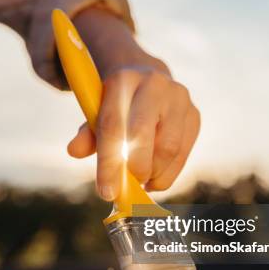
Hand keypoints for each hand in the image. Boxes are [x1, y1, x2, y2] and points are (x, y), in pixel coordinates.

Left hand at [67, 68, 199, 200]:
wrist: (147, 77)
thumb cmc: (117, 102)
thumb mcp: (96, 111)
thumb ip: (87, 133)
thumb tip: (74, 151)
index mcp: (123, 80)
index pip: (113, 126)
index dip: (108, 163)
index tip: (106, 192)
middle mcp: (154, 84)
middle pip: (144, 135)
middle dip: (134, 170)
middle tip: (126, 187)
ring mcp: (178, 98)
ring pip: (169, 148)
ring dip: (154, 174)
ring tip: (141, 182)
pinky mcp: (194, 114)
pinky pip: (184, 153)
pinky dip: (169, 173)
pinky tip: (155, 178)